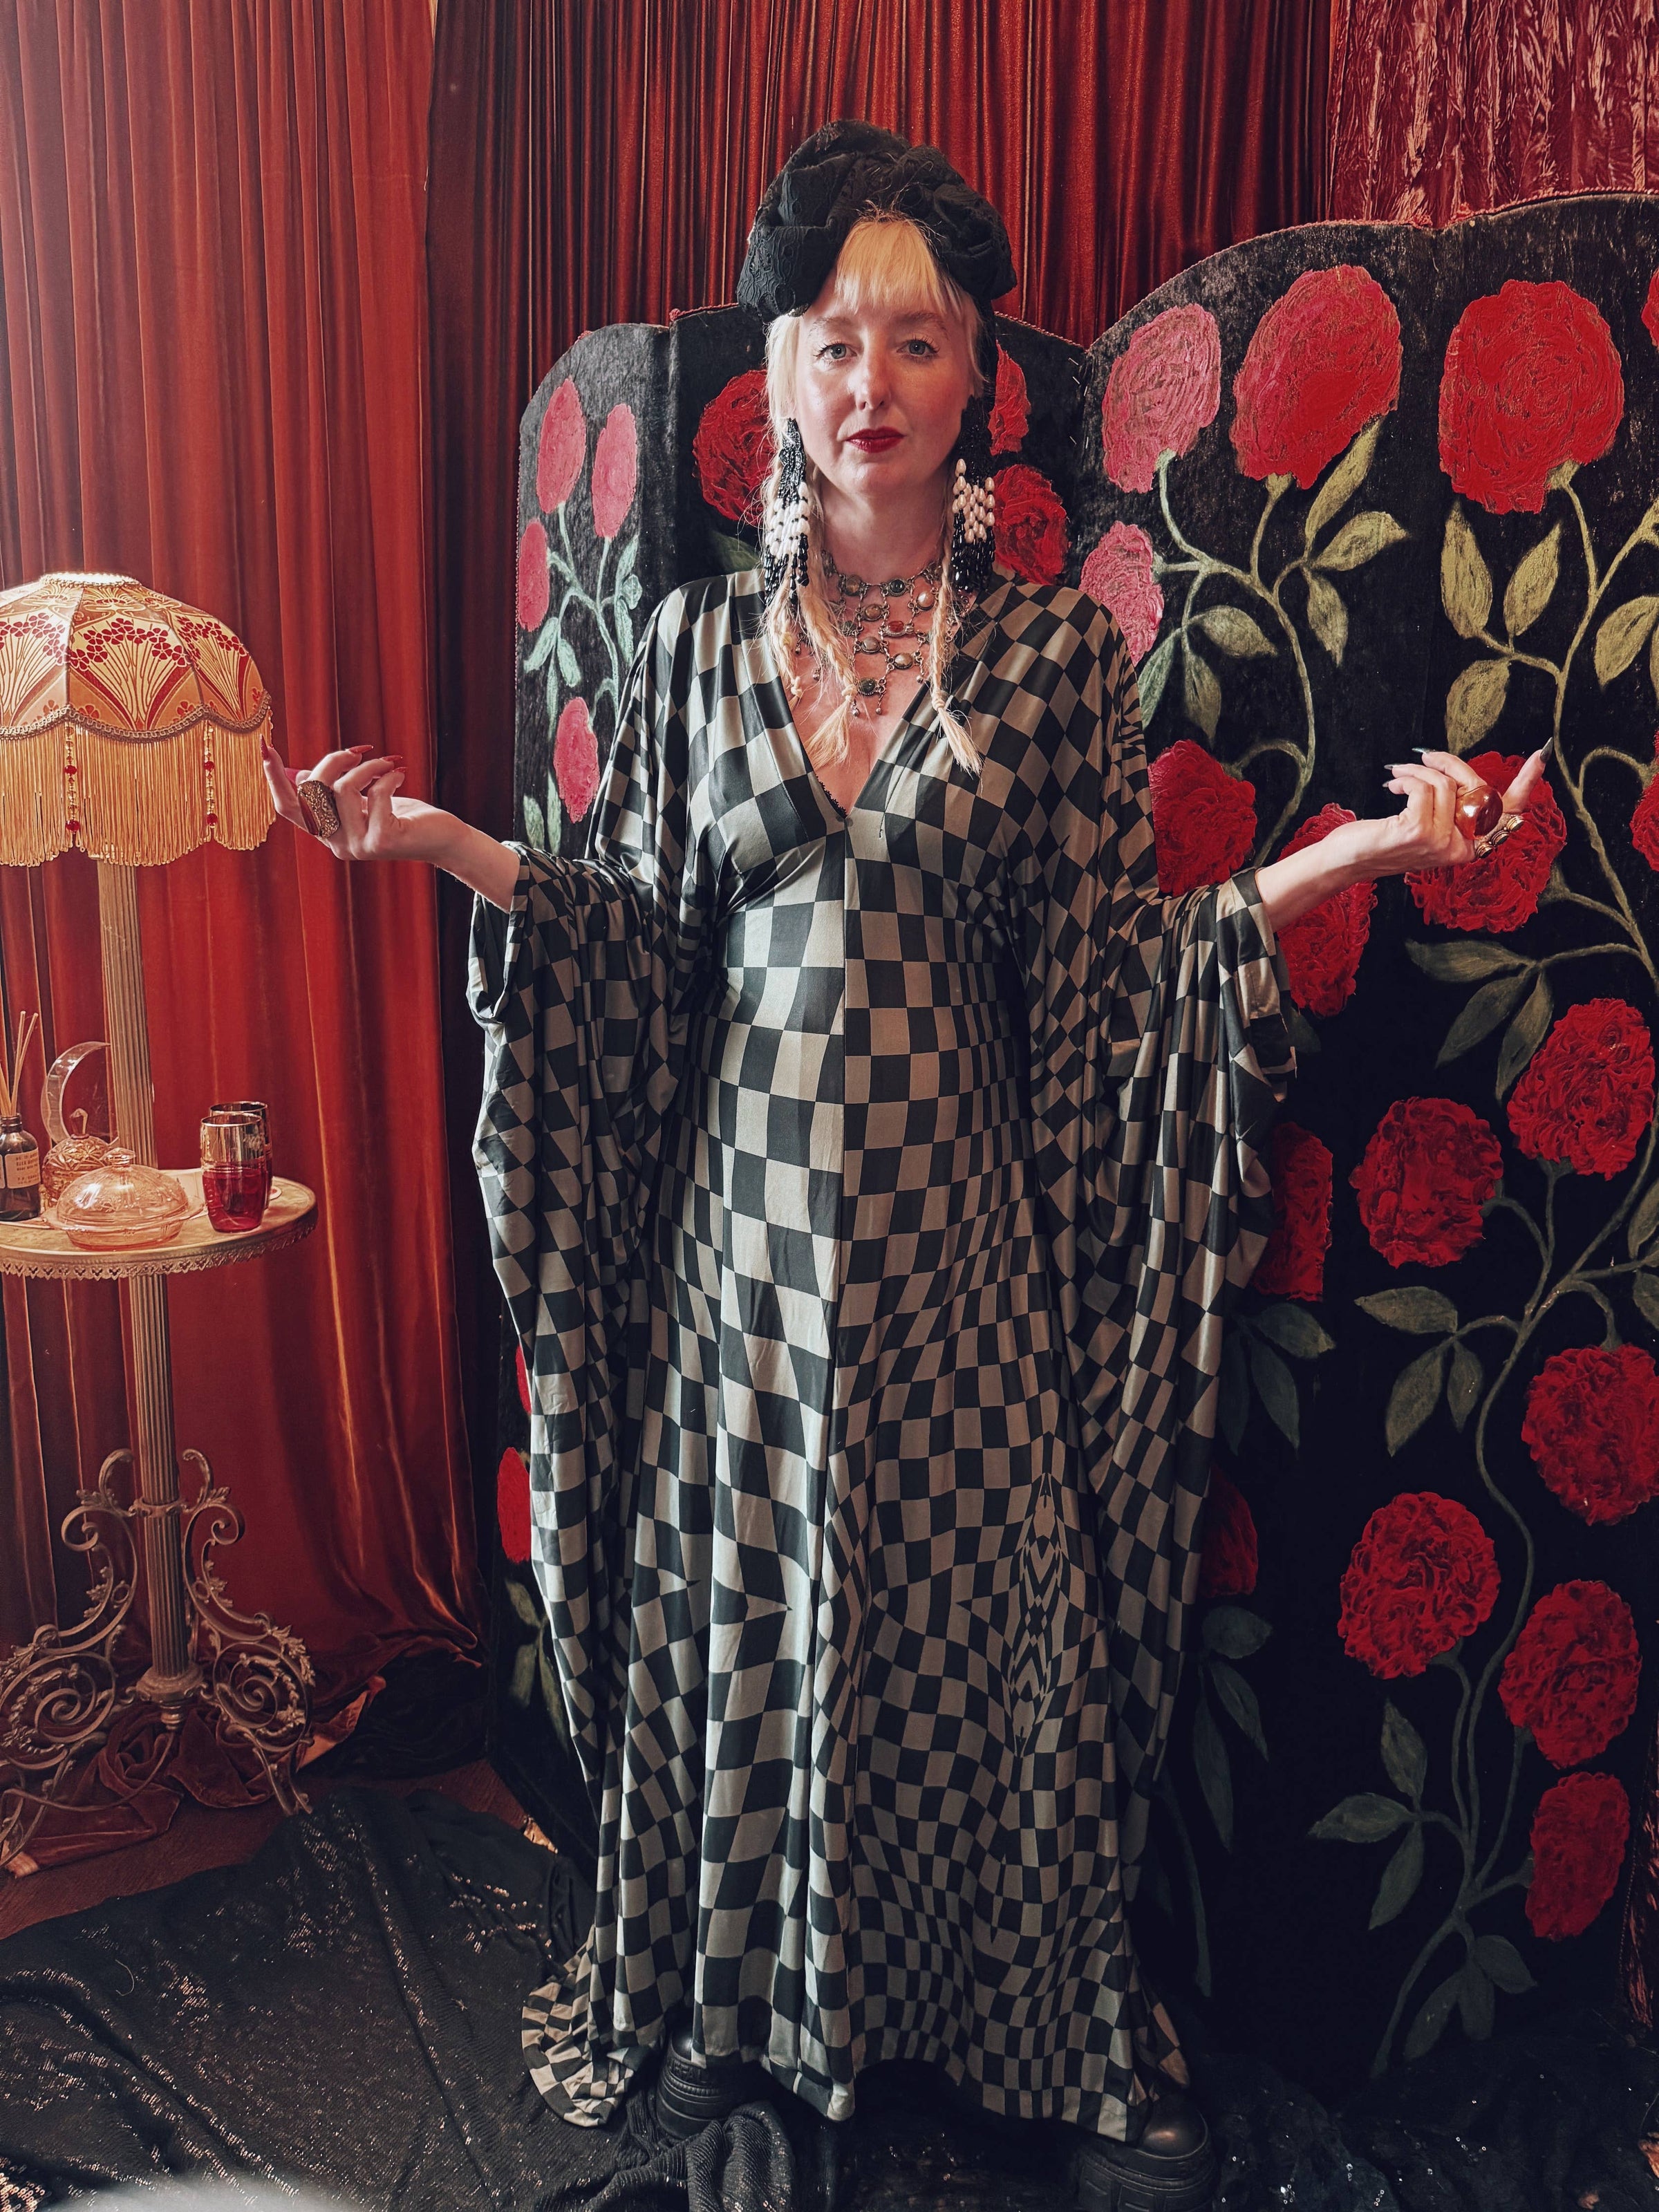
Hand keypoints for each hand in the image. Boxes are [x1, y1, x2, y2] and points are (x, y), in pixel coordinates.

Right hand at [262, 740, 446, 863]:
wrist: (442, 838)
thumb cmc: (403, 815)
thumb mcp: (363, 800)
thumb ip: (333, 792)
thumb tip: (300, 775)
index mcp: (328, 833)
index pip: (290, 808)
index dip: (274, 779)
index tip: (265, 747)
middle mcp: (337, 844)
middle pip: (313, 792)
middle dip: (333, 761)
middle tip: (360, 751)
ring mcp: (358, 846)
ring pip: (342, 789)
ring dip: (367, 766)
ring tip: (387, 763)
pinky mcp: (381, 841)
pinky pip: (374, 795)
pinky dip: (387, 776)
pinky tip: (400, 774)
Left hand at [1358, 746, 1551, 878]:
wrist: (1346, 860)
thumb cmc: (1381, 840)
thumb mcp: (1423, 822)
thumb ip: (1449, 807)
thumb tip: (1459, 776)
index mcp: (1466, 847)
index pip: (1505, 814)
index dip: (1524, 785)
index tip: (1540, 757)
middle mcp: (1460, 849)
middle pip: (1476, 788)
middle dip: (1450, 763)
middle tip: (1425, 756)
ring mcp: (1441, 843)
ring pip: (1446, 784)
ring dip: (1419, 770)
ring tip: (1399, 775)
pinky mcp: (1420, 832)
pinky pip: (1426, 787)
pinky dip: (1408, 778)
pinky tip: (1394, 786)